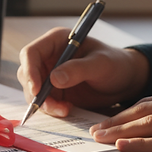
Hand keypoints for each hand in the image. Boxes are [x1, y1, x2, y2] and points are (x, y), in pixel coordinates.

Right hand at [17, 27, 149, 116]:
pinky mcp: (54, 90)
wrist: (124, 80)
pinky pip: (43, 101)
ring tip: (65, 110)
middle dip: (36, 92)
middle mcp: (49, 56)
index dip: (30, 71)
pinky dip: (51, 108)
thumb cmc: (115, 64)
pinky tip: (67, 110)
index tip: (37, 90)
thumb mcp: (101, 64)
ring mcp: (49, 74)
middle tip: (52, 107)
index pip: (31, 53)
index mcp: (56, 41)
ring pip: (33, 90)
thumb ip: (79, 69)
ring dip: (44, 103)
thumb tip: (54, 79)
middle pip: (27, 74)